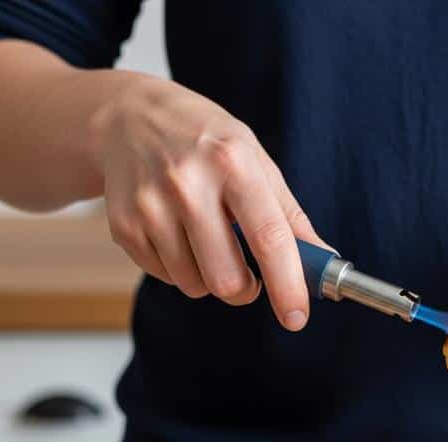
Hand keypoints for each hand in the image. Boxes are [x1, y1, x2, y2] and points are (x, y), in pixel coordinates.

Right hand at [91, 77, 328, 329]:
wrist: (130, 118)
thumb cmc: (206, 141)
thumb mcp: (256, 160)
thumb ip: (290, 216)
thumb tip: (324, 263)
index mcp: (233, 162)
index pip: (269, 238)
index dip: (287, 285)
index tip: (297, 317)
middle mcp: (187, 183)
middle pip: (227, 278)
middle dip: (246, 290)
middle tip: (249, 276)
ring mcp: (150, 206)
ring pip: (194, 285)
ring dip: (210, 278)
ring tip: (207, 241)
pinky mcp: (124, 226)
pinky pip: (166, 277)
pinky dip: (180, 269)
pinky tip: (178, 234)